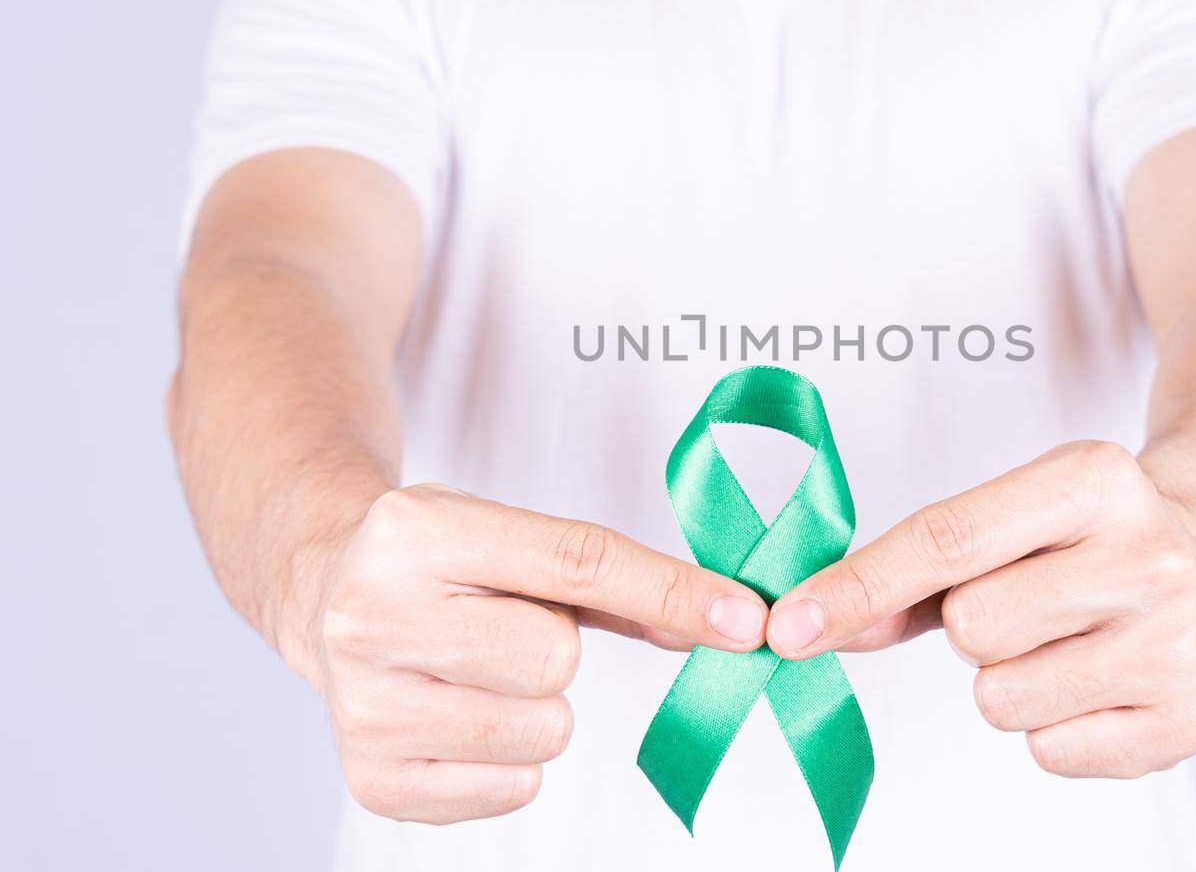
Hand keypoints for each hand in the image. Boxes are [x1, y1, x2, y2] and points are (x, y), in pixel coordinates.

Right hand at [307, 483, 769, 822]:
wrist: (324, 593)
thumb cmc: (436, 563)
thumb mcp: (510, 535)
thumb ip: (615, 577)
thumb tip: (722, 621)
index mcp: (415, 532)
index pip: (575, 563)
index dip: (670, 591)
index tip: (745, 618)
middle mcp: (373, 616)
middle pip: (556, 660)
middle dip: (557, 648)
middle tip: (507, 628)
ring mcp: (365, 706)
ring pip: (543, 730)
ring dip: (539, 707)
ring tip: (482, 671)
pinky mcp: (374, 779)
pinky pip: (514, 788)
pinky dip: (511, 760)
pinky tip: (463, 714)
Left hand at [765, 442, 1195, 778]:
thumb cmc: (1073, 541)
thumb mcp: (1002, 519)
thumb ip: (904, 571)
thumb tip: (808, 626)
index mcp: (1095, 477)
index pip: (948, 538)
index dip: (858, 587)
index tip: (788, 626)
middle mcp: (1149, 554)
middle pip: (972, 626)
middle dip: (971, 627)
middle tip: (1023, 604)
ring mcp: (1177, 640)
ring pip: (1001, 699)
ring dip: (1007, 681)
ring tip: (1058, 642)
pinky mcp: (1190, 718)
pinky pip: (1048, 752)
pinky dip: (1050, 728)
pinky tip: (1091, 681)